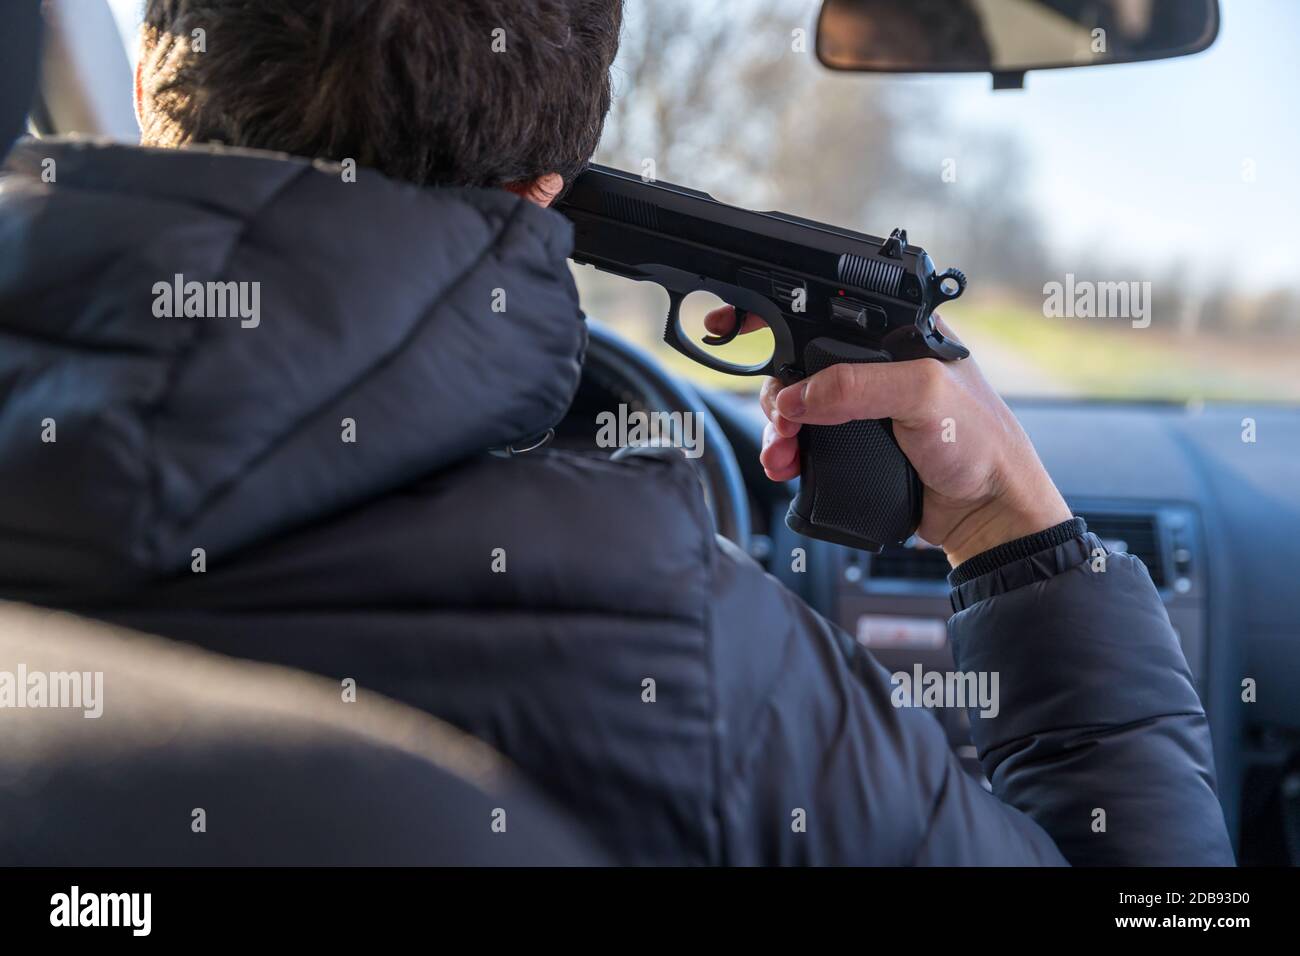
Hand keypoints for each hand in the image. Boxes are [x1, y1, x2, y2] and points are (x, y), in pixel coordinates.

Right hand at [704, 307, 1071, 565]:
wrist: (988, 513)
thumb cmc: (981, 445)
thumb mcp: (923, 397)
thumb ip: (856, 386)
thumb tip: (798, 396)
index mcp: (899, 333)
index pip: (826, 310)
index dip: (777, 315)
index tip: (732, 325)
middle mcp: (879, 365)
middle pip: (800, 365)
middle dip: (778, 396)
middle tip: (781, 425)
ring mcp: (865, 407)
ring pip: (797, 407)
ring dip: (778, 431)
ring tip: (782, 456)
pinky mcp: (856, 445)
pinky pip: (806, 442)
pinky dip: (788, 453)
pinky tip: (787, 467)